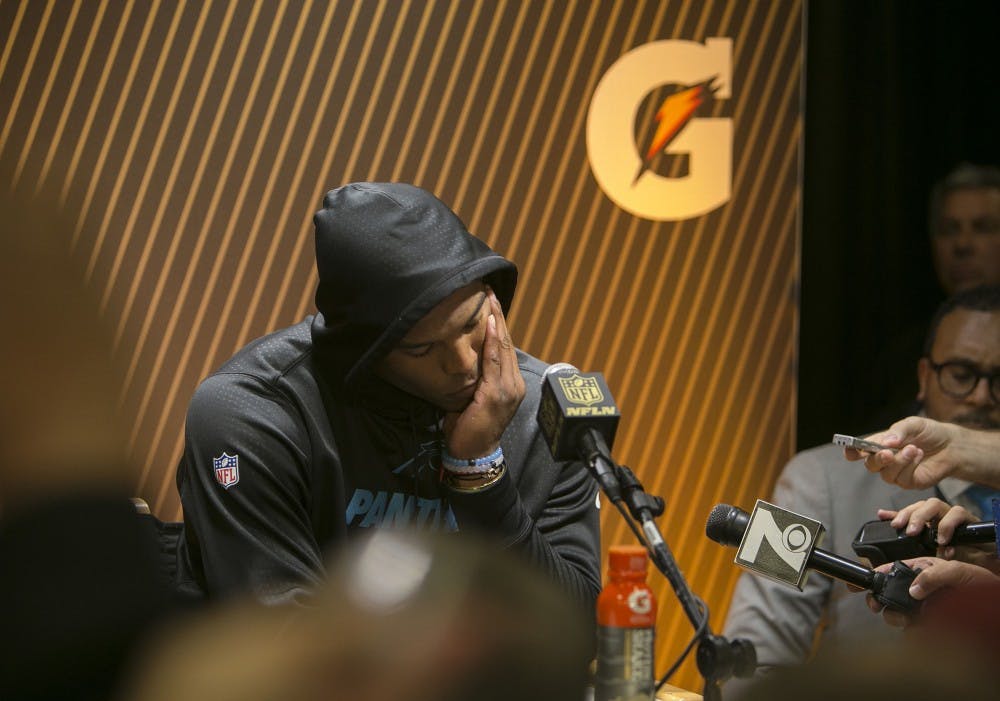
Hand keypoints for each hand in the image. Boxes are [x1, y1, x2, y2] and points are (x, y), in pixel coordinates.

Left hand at [442, 289, 524, 457]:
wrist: (473, 454)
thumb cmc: (469, 427)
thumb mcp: (474, 398)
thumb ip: (476, 378)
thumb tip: (463, 357)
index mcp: (509, 383)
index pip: (504, 347)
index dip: (500, 323)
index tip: (492, 300)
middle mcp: (513, 383)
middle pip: (506, 342)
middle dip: (499, 315)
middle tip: (491, 290)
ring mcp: (508, 389)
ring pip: (503, 348)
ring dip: (497, 321)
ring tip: (490, 300)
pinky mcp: (496, 394)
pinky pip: (494, 362)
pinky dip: (493, 342)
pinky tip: (490, 324)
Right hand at [843, 416, 959, 488]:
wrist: (951, 445)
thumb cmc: (929, 433)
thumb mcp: (913, 424)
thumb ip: (898, 431)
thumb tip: (885, 442)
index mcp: (880, 444)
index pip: (859, 451)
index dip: (851, 451)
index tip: (849, 449)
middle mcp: (885, 460)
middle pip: (870, 465)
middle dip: (877, 459)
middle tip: (889, 452)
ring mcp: (896, 473)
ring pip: (886, 474)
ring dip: (900, 461)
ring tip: (914, 449)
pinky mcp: (909, 482)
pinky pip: (902, 479)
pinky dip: (911, 466)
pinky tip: (919, 455)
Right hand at [866, 557, 999, 627]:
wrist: (995, 607)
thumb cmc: (981, 584)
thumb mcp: (959, 571)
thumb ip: (934, 575)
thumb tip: (913, 590)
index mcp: (920, 569)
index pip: (889, 570)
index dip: (871, 575)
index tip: (855, 584)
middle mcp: (916, 589)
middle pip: (884, 594)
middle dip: (877, 600)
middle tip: (876, 605)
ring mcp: (920, 608)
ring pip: (893, 613)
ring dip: (894, 616)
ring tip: (908, 618)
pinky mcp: (927, 626)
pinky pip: (910, 630)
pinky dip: (911, 630)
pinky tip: (920, 627)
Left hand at [877, 499, 996, 568]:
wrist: (988, 559)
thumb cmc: (960, 552)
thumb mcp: (930, 548)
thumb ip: (911, 534)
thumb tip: (885, 519)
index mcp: (931, 521)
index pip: (913, 509)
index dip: (899, 512)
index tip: (886, 519)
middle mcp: (941, 515)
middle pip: (921, 504)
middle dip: (909, 514)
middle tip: (902, 529)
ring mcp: (954, 516)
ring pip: (936, 504)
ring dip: (923, 516)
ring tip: (916, 533)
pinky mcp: (969, 521)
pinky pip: (958, 513)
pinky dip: (947, 525)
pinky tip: (942, 541)